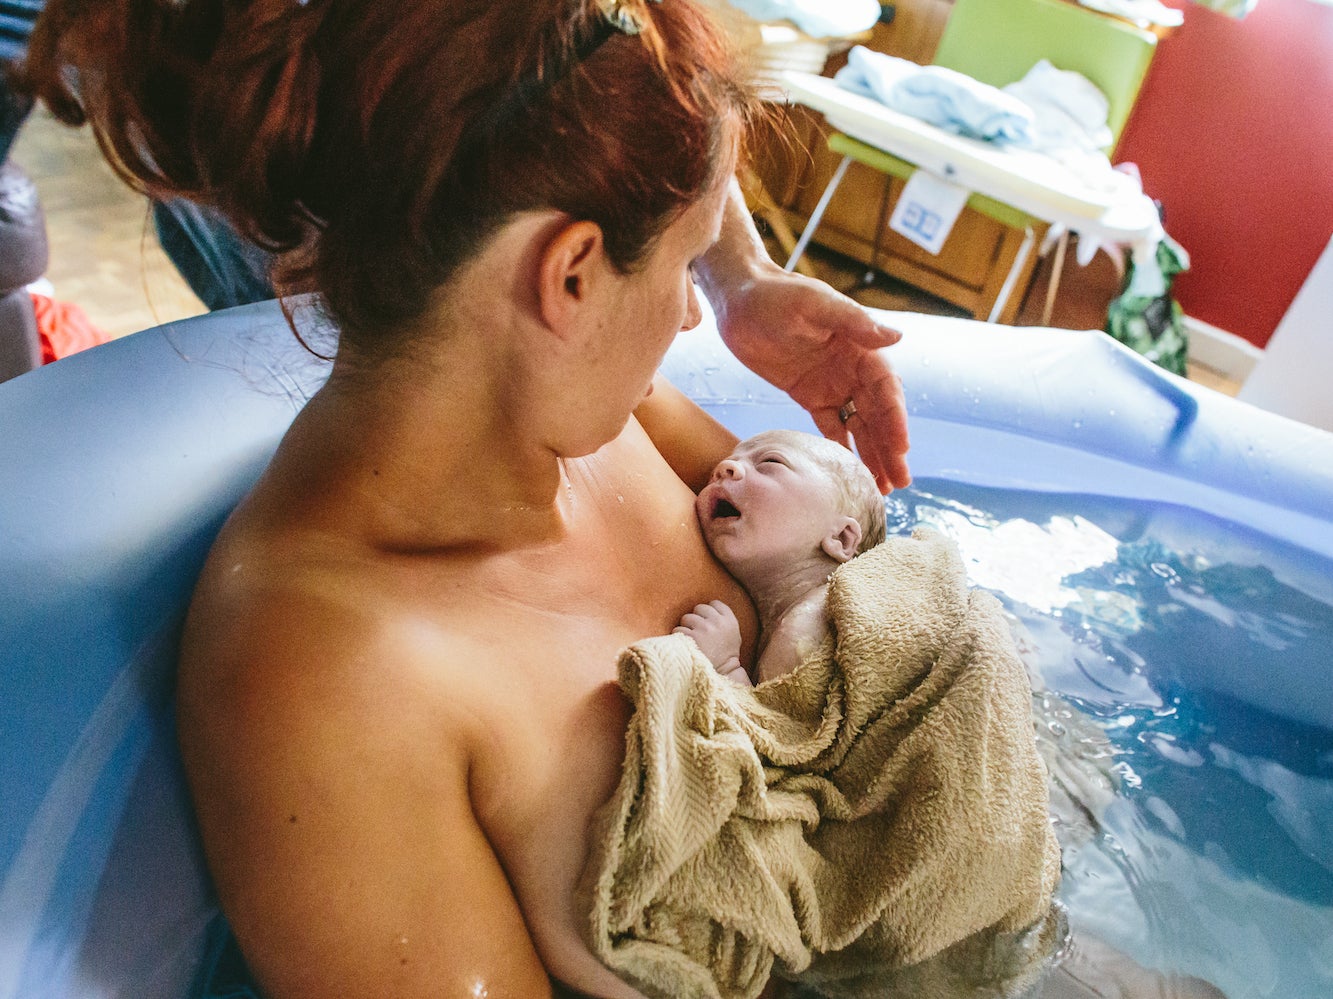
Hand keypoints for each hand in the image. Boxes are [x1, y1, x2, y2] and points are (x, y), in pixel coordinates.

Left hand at [673, 600, 747, 683]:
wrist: (721, 675)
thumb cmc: (725, 655)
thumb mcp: (733, 635)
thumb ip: (723, 620)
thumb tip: (708, 607)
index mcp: (730, 620)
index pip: (715, 604)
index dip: (709, 612)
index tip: (708, 622)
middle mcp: (718, 622)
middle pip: (699, 608)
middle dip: (697, 618)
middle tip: (700, 632)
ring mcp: (704, 629)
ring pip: (687, 618)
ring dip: (687, 627)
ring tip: (693, 640)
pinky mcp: (691, 638)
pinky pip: (678, 630)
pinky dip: (679, 637)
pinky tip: (686, 646)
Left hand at [693, 184, 910, 492]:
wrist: (738, 300)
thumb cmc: (776, 294)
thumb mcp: (814, 304)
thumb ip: (853, 322)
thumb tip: (896, 337)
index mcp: (860, 346)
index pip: (885, 388)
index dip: (895, 419)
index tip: (901, 448)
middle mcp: (852, 368)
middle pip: (878, 414)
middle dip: (890, 448)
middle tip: (900, 482)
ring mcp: (832, 383)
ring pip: (859, 425)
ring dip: (873, 454)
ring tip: (885, 488)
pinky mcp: (810, 395)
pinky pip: (832, 427)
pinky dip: (844, 448)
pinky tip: (852, 473)